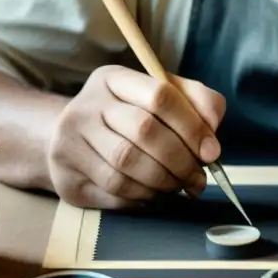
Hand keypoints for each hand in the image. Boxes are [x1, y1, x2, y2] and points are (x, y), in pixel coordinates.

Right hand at [47, 65, 225, 208]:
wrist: (70, 140)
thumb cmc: (127, 117)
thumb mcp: (160, 97)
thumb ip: (196, 103)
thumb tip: (212, 137)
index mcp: (112, 79)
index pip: (159, 94)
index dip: (192, 126)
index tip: (212, 152)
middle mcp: (86, 106)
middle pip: (144, 131)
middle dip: (181, 160)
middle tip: (198, 178)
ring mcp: (70, 141)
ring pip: (127, 166)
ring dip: (164, 182)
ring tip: (179, 187)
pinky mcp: (66, 176)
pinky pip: (114, 192)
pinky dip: (143, 197)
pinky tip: (155, 194)